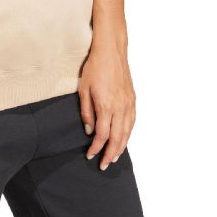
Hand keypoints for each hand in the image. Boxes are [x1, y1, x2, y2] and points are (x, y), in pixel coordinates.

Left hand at [78, 46, 135, 170]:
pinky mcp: (132, 99)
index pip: (102, 135)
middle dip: (110, 154)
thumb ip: (86, 112)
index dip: (96, 148)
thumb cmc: (95, 68)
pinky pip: (132, 122)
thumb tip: (89, 130)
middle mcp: (120, 108)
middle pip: (117, 138)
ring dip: (121, 147)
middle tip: (103, 165)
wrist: (111, 52)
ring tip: (114, 158)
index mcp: (106, 106)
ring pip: (127, 132)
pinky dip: (128, 134)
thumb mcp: (83, 89)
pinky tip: (124, 139)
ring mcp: (128, 104)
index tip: (90, 155)